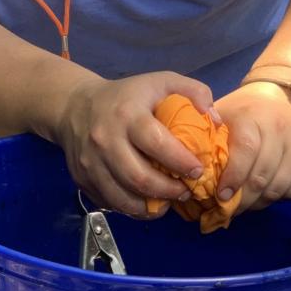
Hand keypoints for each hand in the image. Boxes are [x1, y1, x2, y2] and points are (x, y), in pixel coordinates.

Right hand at [56, 72, 216, 216]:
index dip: (181, 162)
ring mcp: (91, 162)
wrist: (75, 106)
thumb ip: (193, 92)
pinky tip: (147, 203)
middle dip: (169, 190)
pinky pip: (110, 202)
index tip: (197, 170)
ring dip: (152, 206)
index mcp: (127, 115)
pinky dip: (132, 209)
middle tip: (185, 191)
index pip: (156, 144)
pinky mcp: (82, 179)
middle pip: (139, 178)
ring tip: (168, 201)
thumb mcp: (160, 81)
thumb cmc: (127, 96)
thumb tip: (215, 120)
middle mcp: (105, 140)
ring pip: (123, 197)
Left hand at [211, 81, 290, 211]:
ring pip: (280, 186)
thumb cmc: (241, 112)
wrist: (278, 97)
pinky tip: (264, 194)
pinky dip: (279, 197)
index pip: (247, 151)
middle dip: (243, 199)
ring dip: (259, 202)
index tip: (220, 196)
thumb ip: (205, 140)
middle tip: (228, 209)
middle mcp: (281, 127)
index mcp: (254, 116)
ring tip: (244, 204)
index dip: (233, 177)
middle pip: (262, 175)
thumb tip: (187, 174)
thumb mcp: (220, 116)